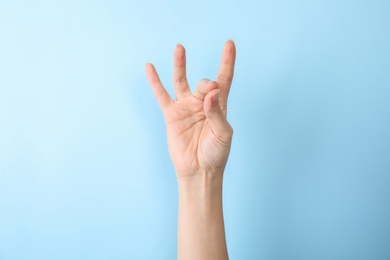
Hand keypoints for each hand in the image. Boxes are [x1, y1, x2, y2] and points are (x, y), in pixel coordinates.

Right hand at [145, 40, 235, 179]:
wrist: (199, 170)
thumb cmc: (216, 153)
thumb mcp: (223, 132)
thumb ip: (217, 111)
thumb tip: (211, 90)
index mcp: (219, 106)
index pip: (224, 79)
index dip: (227, 62)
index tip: (229, 44)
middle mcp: (201, 103)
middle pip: (203, 83)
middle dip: (206, 84)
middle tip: (208, 89)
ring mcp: (185, 107)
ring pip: (181, 81)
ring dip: (180, 64)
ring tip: (180, 48)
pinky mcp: (171, 115)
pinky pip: (161, 95)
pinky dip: (155, 82)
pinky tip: (150, 67)